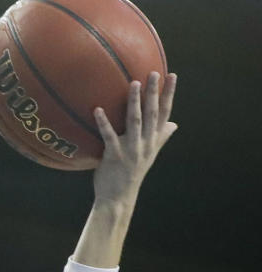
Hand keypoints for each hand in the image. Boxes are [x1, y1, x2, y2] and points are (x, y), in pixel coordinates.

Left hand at [93, 71, 177, 204]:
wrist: (118, 199)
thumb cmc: (131, 175)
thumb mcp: (149, 155)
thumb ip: (160, 138)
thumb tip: (174, 125)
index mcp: (153, 141)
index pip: (165, 113)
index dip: (169, 94)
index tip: (172, 75)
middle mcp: (145, 144)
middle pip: (152, 114)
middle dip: (153, 93)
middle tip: (153, 73)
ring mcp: (131, 149)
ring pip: (135, 121)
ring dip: (135, 102)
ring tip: (133, 84)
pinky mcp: (114, 155)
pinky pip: (109, 136)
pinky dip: (103, 122)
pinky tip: (97, 109)